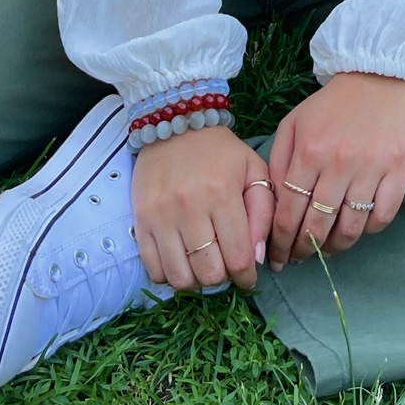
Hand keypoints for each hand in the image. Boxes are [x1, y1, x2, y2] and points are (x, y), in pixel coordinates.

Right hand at [131, 124, 274, 293]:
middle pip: (209, 274)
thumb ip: (263, 212)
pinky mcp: (141, 220)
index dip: (247, 277)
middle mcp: (190, 208)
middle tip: (224, 265)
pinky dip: (169, 276)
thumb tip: (257, 258)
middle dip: (222, 278)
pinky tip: (181, 261)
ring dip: (196, 280)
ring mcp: (161, 216)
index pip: (238, 258)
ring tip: (203, 264)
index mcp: (222, 194)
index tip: (248, 276)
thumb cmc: (220, 151)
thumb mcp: (253, 169)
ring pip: (180, 278)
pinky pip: (154, 269)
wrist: (176, 124)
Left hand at [266, 72, 404, 268]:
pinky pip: (381, 217)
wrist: (376, 77)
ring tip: (326, 250)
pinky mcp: (398, 170)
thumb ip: (278, 163)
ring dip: (335, 248)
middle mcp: (339, 163)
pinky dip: (368, 232)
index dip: (280, 242)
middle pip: (317, 226)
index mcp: (309, 151)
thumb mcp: (293, 124)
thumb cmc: (330, 105)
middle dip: (303, 251)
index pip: (289, 212)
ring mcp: (371, 168)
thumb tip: (272, 206)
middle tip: (298, 259)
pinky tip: (356, 230)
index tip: (276, 257)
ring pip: (350, 229)